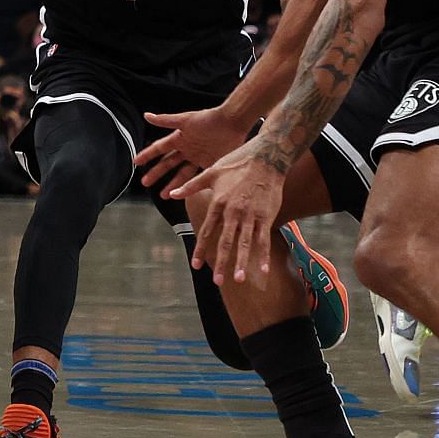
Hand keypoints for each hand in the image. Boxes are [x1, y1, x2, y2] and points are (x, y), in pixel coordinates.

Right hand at [135, 105, 252, 193]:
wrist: (233, 122)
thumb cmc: (209, 118)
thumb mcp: (185, 120)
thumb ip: (165, 120)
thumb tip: (146, 116)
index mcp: (179, 138)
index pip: (159, 148)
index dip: (147, 155)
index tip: (135, 162)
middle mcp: (187, 149)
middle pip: (168, 164)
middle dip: (156, 174)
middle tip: (145, 183)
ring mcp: (198, 157)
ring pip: (181, 174)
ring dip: (172, 184)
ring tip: (164, 195)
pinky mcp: (210, 164)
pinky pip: (197, 177)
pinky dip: (190, 186)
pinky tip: (184, 194)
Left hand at [169, 140, 286, 285]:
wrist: (266, 156)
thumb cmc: (237, 162)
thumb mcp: (211, 172)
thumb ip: (191, 186)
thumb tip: (171, 194)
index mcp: (218, 203)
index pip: (206, 230)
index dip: (201, 248)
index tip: (196, 265)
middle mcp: (234, 211)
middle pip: (225, 241)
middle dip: (221, 262)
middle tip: (218, 281)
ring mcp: (251, 215)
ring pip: (245, 243)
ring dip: (241, 262)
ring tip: (238, 280)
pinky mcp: (267, 215)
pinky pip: (264, 239)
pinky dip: (263, 255)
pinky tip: (262, 270)